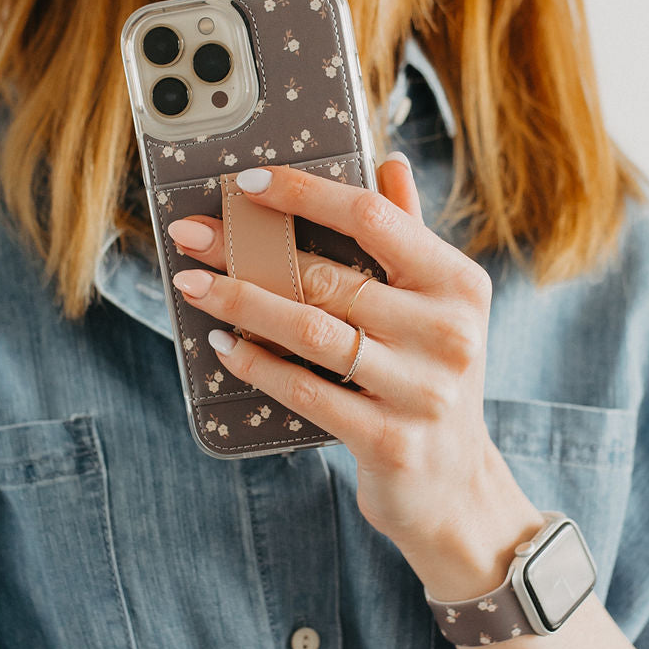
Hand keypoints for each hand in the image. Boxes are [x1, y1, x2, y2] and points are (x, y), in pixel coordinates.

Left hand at [166, 157, 542, 598]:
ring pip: (310, 331)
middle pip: (327, 276)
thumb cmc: (429, 382)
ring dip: (241, 305)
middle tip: (190, 237)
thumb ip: (411, 238)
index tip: (244, 183)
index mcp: (458, 284)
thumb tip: (388, 161)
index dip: (303, 193)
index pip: (372, 217)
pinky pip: (306, 391)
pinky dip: (258, 366)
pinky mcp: (389, 440)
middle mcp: (448, 333)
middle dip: (246, 251)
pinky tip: (225, 348)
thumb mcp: (437, 309)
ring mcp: (421, 390)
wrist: (453, 486)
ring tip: (194, 287)